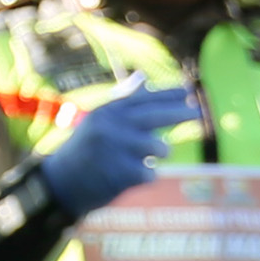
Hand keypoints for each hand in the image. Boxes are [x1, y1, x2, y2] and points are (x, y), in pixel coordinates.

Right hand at [36, 82, 204, 219]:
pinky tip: (128, 176)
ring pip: (160, 148)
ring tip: (143, 157)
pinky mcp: (123, 174)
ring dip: (158, 153)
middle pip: (157, 116)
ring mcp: (119, 150)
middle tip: (197, 113)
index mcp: (108, 112)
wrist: (61, 184)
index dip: (167, 94)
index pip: (144, 98)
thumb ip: (123, 100)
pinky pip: (151, 173)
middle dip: (181, 113)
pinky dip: (145, 176)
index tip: (187, 90)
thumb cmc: (85, 150)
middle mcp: (113, 127)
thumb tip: (143, 76)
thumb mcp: (99, 120)